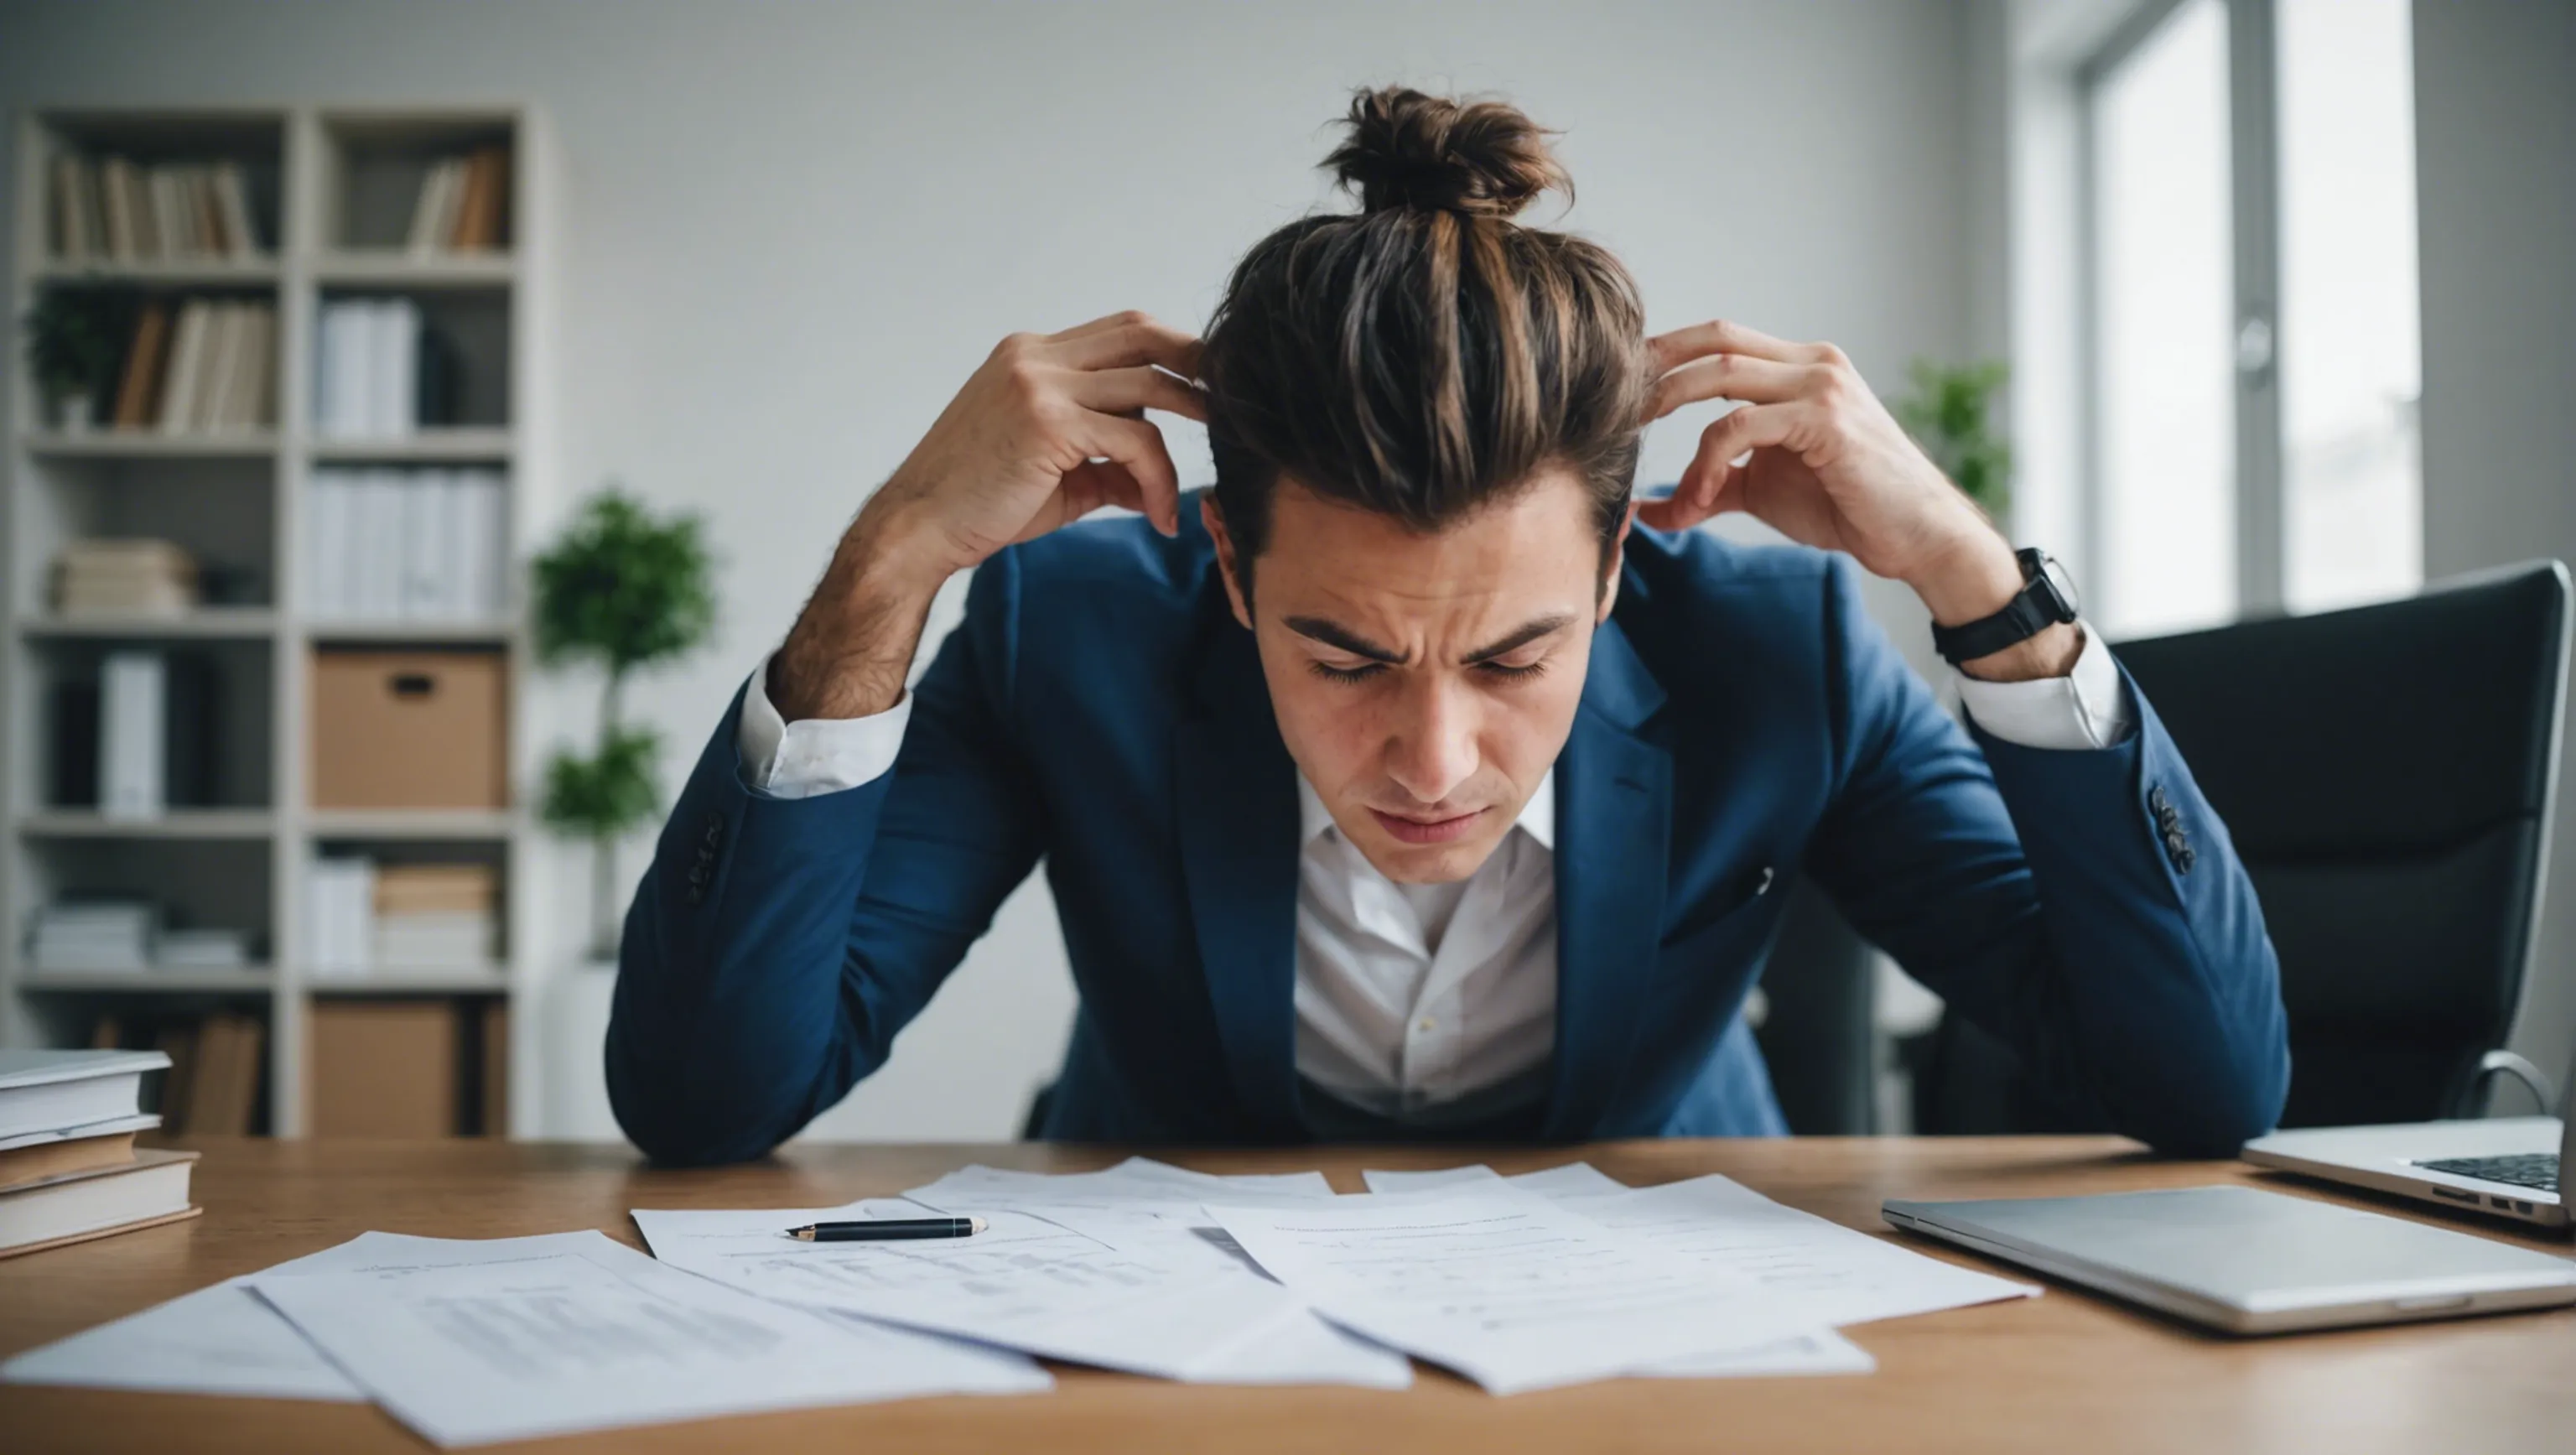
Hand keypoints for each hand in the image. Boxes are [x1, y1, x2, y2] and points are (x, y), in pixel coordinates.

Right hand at [771, 312, 1204, 720]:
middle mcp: (1035, 356)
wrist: (917, 531)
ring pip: (1148, 389)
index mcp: (1030, 355)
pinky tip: (1160, 516)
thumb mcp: (1054, 476)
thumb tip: (1153, 481)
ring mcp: (1040, 383)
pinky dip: (1161, 479)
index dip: (1173, 350)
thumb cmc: (979, 506)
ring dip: (1191, 427)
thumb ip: (1105, 462)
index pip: (1121, 330)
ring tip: (1215, 460)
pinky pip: (1136, 440)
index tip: (1209, 384)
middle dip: (1198, 361)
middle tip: (1236, 399)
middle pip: (1142, 332)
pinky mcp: (1048, 421)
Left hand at [1635, 320, 2071, 678]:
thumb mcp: (1761, 491)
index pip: (1718, 338)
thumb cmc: (1847, 507)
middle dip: (1655, 367)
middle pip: (1714, 339)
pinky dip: (1705, 461)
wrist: (1916, 538)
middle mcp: (1812, 363)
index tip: (1620, 389)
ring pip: (1720, 374)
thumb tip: (1649, 511)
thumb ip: (1709, 487)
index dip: (1664, 355)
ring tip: (1637, 452)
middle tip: (1613, 407)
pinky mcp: (1825, 420)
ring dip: (1669, 410)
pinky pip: (1741, 426)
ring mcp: (1822, 385)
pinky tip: (1695, 500)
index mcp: (1798, 368)